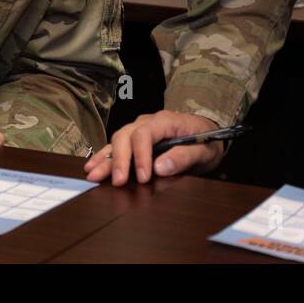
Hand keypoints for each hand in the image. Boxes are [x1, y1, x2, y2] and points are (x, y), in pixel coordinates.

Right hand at [83, 111, 221, 184]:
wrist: (210, 133)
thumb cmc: (208, 141)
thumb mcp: (205, 151)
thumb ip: (185, 157)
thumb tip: (160, 167)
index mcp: (166, 121)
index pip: (145, 134)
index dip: (141, 156)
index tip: (144, 177)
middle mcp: (149, 121)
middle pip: (126, 135)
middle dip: (120, 159)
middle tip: (118, 181)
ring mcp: (140, 128)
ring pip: (117, 139)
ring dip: (106, 158)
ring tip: (94, 174)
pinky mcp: (135, 139)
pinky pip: (117, 145)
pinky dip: (104, 155)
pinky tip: (93, 166)